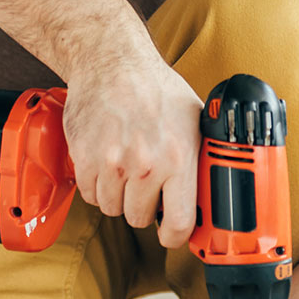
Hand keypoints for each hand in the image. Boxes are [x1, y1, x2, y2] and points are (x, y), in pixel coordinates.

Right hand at [63, 58, 201, 246]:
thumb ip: (201, 158)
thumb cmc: (155, 88)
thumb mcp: (195, 120)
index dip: (175, 237)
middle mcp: (145, 164)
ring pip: (112, 208)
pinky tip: (107, 165)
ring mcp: (112, 163)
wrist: (111, 62)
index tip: (172, 234)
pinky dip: (97, 186)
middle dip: (144, 207)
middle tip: (146, 186)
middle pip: (140, 218)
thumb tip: (213, 190)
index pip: (178, 223)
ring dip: (119, 196)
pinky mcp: (85, 158)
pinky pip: (90, 195)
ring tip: (126, 170)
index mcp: (178, 158)